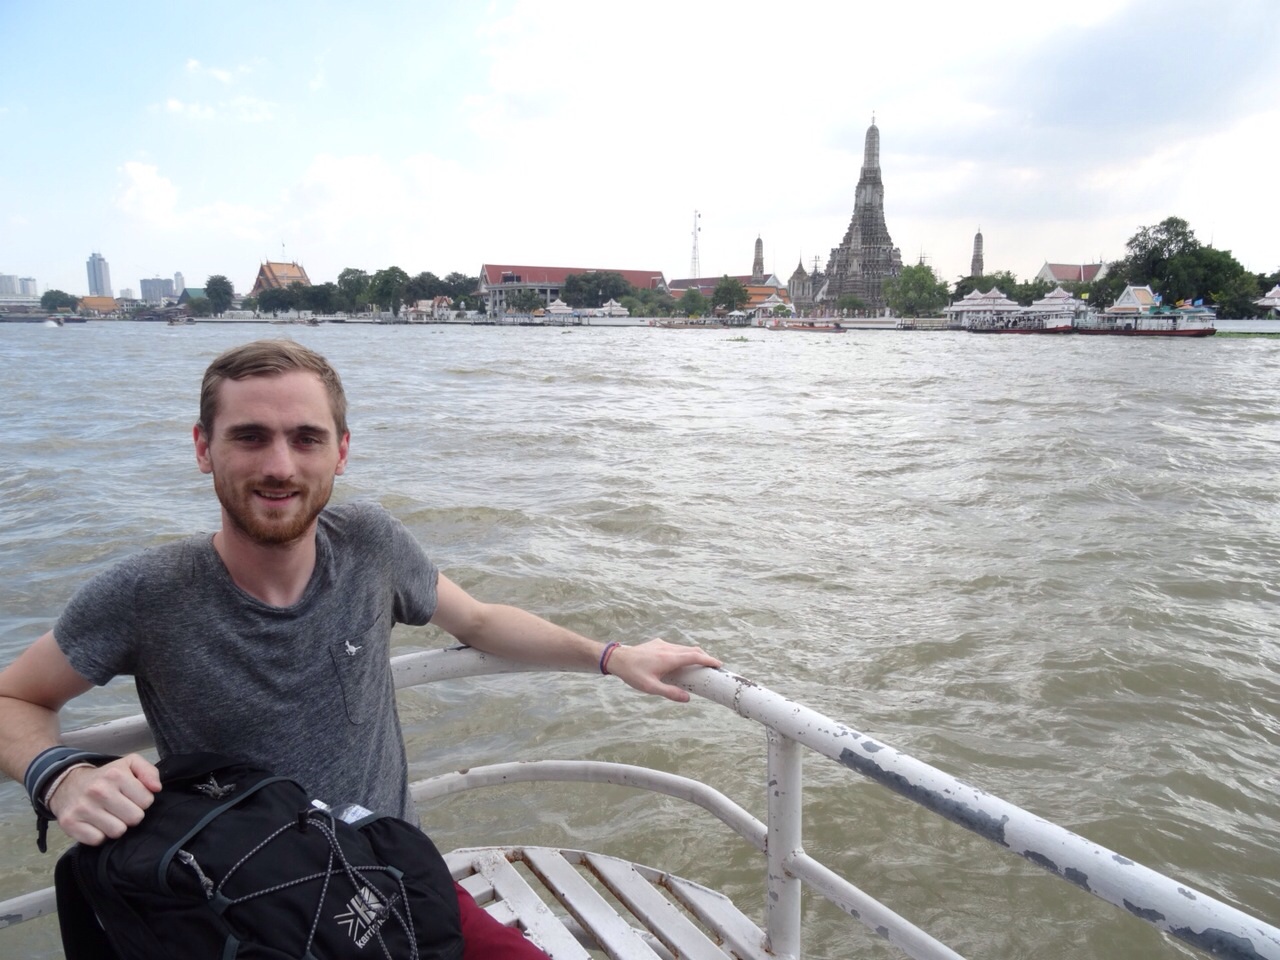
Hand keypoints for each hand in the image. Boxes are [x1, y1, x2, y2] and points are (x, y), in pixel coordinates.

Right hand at [48, 754, 161, 844]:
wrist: (68, 785)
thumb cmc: (106, 777)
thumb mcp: (130, 764)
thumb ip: (149, 772)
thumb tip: (156, 788)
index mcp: (115, 774)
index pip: (147, 801)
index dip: (141, 801)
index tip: (131, 797)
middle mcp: (98, 790)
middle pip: (134, 818)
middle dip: (131, 815)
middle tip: (121, 808)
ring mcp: (82, 808)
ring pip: (118, 832)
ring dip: (116, 826)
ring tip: (109, 815)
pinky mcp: (70, 824)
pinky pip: (97, 840)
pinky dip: (99, 835)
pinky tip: (96, 824)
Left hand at [606, 638, 721, 701]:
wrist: (617, 659)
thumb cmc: (633, 674)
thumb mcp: (651, 688)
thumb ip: (670, 693)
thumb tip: (688, 699)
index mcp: (669, 658)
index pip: (695, 656)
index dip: (708, 660)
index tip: (719, 664)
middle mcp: (668, 648)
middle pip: (692, 650)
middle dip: (704, 657)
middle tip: (712, 667)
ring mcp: (663, 644)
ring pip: (684, 647)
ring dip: (693, 654)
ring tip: (698, 665)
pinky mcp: (657, 643)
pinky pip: (675, 647)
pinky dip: (683, 653)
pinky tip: (679, 661)